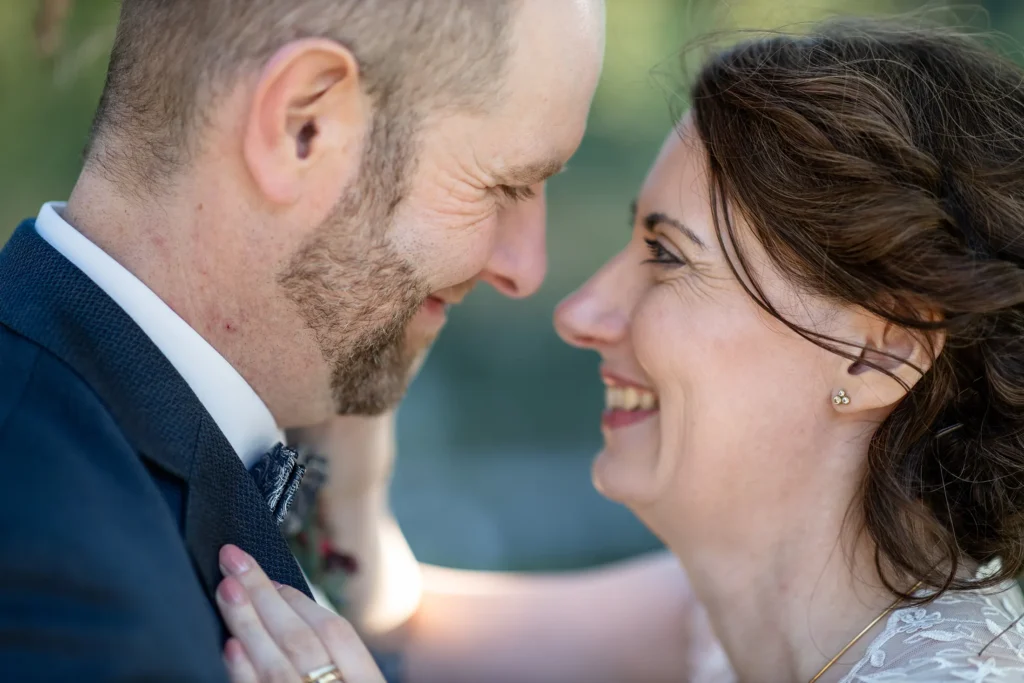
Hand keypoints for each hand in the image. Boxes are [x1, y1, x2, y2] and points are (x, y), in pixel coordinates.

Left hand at [217, 544, 385, 682]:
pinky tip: (229, 646)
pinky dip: (243, 672)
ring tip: (226, 589)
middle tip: (234, 561)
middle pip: (300, 639)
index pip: (336, 631)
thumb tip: (292, 613)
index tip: (272, 577)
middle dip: (263, 596)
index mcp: (366, 682)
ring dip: (247, 623)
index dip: (300, 601)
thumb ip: (343, 661)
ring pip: (275, 664)